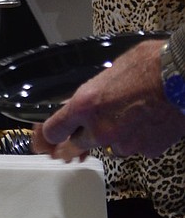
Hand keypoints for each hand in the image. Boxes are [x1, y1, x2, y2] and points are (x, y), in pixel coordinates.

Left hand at [32, 39, 184, 159]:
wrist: (182, 77)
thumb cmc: (147, 65)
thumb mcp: (107, 73)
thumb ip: (89, 96)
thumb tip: (77, 106)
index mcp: (85, 105)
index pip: (53, 131)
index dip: (48, 136)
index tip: (46, 139)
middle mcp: (101, 129)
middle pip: (77, 146)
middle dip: (78, 139)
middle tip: (84, 132)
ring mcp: (124, 143)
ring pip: (109, 148)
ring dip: (112, 138)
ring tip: (128, 116)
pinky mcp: (147, 151)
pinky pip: (135, 149)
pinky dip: (137, 140)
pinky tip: (146, 122)